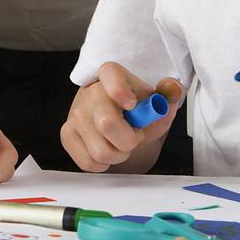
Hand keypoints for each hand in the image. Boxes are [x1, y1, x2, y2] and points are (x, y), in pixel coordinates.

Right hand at [61, 63, 182, 171]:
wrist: (120, 124)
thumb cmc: (139, 112)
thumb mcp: (158, 102)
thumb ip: (169, 94)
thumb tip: (172, 88)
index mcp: (112, 75)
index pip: (109, 74)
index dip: (119, 90)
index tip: (131, 104)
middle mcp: (90, 92)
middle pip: (107, 123)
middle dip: (129, 140)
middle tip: (135, 135)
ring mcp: (75, 114)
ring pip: (100, 151)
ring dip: (118, 155)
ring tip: (121, 143)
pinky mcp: (67, 134)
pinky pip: (89, 162)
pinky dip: (103, 164)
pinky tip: (107, 149)